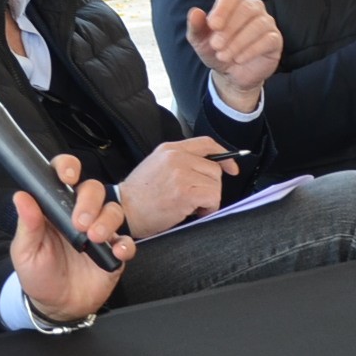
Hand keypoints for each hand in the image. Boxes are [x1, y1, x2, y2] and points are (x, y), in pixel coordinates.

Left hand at [9, 155, 132, 322]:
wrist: (56, 306)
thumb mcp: (25, 251)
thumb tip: (21, 196)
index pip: (64, 177)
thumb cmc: (38, 274)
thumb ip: (27, 224)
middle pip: (94, 190)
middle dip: (90, 201)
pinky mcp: (114, 253)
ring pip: (113, 211)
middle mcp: (80, 215)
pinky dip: (125, 245)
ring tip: (94, 238)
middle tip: (79, 222)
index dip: (68, 168)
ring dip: (107, 220)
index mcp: (56, 209)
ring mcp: (99, 233)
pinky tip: (116, 251)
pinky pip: (128, 242)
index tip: (68, 176)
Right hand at [116, 137, 237, 239]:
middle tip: (196, 198)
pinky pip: (213, 197)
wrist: (124, 210)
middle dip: (211, 186)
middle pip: (214, 168)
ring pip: (216, 184)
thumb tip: (209, 169)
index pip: (206, 143)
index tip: (231, 168)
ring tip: (191, 205)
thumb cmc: (140, 195)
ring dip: (209, 199)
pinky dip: (209, 208)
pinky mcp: (185, 192)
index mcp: (170, 149)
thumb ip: (180, 162)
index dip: (224, 156)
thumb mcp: (156, 166)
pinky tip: (193, 211)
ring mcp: (181, 173)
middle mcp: (176, 157)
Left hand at [186, 0, 281, 111]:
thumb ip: (196, 26)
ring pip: (258, 25)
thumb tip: (195, 12)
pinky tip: (238, 59)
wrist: (231, 73)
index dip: (222, 10)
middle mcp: (253, 8)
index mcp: (234, 3)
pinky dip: (251, 50)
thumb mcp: (200, 41)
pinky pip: (268, 40)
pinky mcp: (275, 40)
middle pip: (246, 9)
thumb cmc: (216, 50)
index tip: (213, 26)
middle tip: (216, 46)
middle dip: (229, 29)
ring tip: (224, 56)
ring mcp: (266, 23)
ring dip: (238, 42)